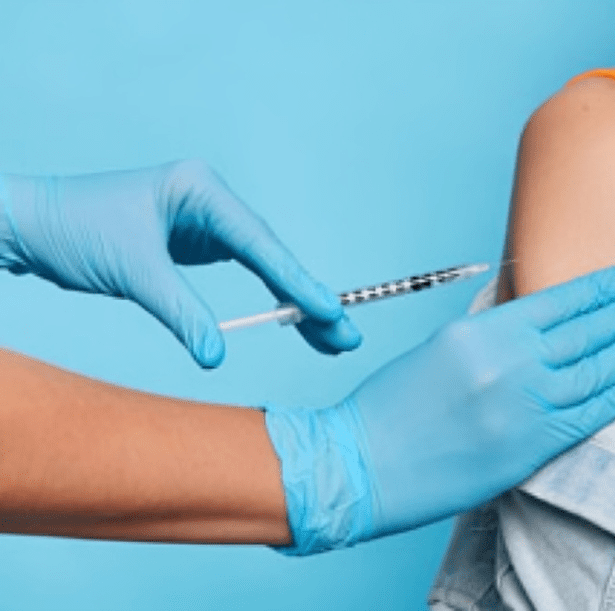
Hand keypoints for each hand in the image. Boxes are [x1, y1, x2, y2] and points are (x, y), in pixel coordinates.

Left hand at [0, 160, 360, 366]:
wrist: (32, 224)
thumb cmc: (74, 230)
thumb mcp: (133, 273)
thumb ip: (181, 313)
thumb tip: (216, 355)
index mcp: (201, 190)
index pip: (260, 242)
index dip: (298, 281)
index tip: (330, 311)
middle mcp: (211, 200)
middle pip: (273, 254)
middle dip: (309, 297)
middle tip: (344, 335)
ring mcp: (208, 219)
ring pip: (266, 264)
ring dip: (296, 301)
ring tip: (330, 337)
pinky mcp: (200, 240)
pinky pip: (247, 270)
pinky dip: (270, 297)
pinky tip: (293, 319)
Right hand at [263, 264, 614, 553]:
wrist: (366, 463)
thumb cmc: (394, 404)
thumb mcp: (442, 345)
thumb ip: (494, 328)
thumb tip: (534, 314)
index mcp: (485, 331)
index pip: (562, 301)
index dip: (606, 287)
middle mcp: (510, 363)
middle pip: (588, 331)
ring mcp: (523, 406)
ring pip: (597, 370)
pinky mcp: (529, 448)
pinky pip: (587, 415)